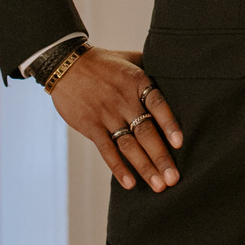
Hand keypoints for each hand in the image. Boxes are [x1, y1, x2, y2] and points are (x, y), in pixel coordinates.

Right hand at [50, 46, 184, 191]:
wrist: (65, 64)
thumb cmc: (103, 62)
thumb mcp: (130, 58)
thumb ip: (150, 69)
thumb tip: (176, 77)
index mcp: (137, 82)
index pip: (157, 104)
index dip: (169, 124)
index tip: (179, 143)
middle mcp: (123, 100)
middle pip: (146, 131)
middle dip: (161, 157)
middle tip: (173, 178)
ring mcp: (106, 115)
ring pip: (129, 145)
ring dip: (144, 167)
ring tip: (159, 185)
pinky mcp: (90, 126)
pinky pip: (106, 150)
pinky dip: (118, 167)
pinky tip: (130, 183)